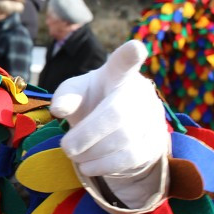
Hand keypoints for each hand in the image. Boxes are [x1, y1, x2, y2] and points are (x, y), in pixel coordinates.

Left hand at [50, 40, 168, 212]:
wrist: (115, 130)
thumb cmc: (93, 102)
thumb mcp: (76, 94)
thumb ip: (66, 96)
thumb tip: (58, 109)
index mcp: (118, 75)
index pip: (124, 63)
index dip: (129, 55)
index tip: (135, 47)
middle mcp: (140, 93)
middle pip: (116, 114)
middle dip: (87, 134)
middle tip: (66, 146)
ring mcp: (152, 118)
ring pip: (124, 140)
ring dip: (92, 153)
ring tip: (76, 155)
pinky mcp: (155, 143)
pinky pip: (131, 158)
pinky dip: (104, 165)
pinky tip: (89, 165)